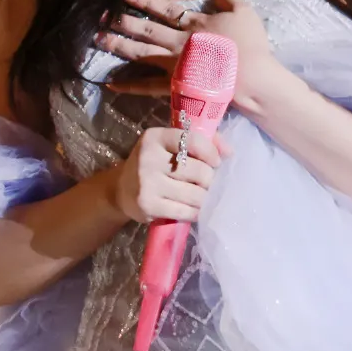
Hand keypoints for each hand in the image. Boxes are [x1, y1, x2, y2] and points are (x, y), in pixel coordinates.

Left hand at [97, 0, 286, 115]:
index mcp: (194, 24)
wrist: (251, 77)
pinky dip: (128, 86)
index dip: (144, 2)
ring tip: (99, 40)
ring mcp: (173, 65)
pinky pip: (147, 87)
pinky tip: (110, 84)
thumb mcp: (245, 11)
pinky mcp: (174, 86)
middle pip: (146, 30)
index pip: (164, 9)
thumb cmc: (250, 45)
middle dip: (123, 23)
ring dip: (118, 46)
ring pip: (140, 53)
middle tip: (104, 18)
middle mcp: (178, 42)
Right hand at [110, 125, 227, 222]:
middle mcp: (149, 157)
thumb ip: (201, 142)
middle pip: (199, 171)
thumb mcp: (170, 147)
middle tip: (205, 184)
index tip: (215, 163)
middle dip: (208, 181)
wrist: (121, 190)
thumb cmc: (156, 165)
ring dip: (203, 199)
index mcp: (155, 137)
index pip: (193, 140)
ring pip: (195, 194)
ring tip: (199, 197)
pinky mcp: (148, 204)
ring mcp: (147, 182)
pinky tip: (192, 210)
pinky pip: (186, 211)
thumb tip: (230, 152)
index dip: (211, 153)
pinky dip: (195, 213)